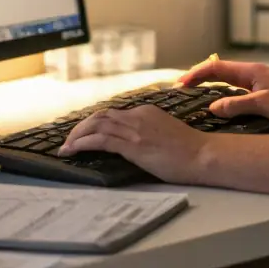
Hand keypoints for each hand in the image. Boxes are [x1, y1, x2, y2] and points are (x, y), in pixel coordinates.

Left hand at [58, 105, 208, 183]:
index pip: (112, 114)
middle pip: (100, 116)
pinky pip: (101, 140)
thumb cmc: (189, 150)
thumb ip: (147, 132)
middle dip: (80, 128)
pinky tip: (74, 150)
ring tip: (65, 148)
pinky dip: (83, 143)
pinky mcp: (134, 145)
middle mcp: (137, 116)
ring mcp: (135, 129)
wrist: (203, 155)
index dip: (93, 123)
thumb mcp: (164, 133)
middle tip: (68, 141)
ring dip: (77, 136)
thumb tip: (131, 143)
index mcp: (145, 112)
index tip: (83, 133)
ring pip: (96, 126)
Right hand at [177, 57, 268, 125]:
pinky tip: (219, 102)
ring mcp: (257, 82)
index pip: (217, 67)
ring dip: (210, 84)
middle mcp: (252, 73)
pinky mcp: (262, 91)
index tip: (181, 83)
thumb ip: (237, 105)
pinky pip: (236, 89)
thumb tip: (213, 107)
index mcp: (251, 71)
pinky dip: (222, 92)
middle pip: (220, 71)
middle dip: (199, 77)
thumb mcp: (263, 105)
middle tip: (182, 88)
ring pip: (227, 80)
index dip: (197, 74)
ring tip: (194, 93)